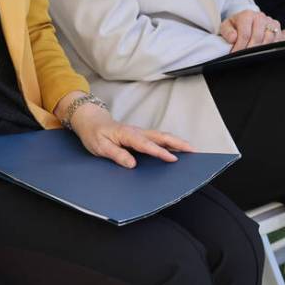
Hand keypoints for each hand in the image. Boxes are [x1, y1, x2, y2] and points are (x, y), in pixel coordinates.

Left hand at [67, 100, 193, 167]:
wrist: (91, 120)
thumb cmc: (94, 134)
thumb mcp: (100, 146)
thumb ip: (116, 154)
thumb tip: (132, 164)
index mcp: (127, 134)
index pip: (146, 145)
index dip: (160, 152)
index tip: (172, 158)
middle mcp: (136, 132)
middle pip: (160, 136)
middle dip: (177, 143)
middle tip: (193, 150)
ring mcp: (140, 133)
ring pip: (161, 137)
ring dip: (176, 142)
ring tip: (191, 151)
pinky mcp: (140, 136)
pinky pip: (157, 139)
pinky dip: (169, 143)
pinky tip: (177, 150)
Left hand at [219, 10, 282, 51]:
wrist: (247, 24)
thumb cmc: (235, 27)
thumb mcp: (226, 27)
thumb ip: (227, 32)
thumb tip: (233, 38)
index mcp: (247, 15)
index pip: (245, 34)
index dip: (240, 47)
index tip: (235, 54)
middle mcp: (260, 16)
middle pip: (257, 37)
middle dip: (249, 50)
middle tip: (242, 58)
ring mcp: (271, 22)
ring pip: (268, 40)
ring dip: (259, 50)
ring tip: (250, 56)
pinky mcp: (278, 29)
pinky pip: (276, 41)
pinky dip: (268, 49)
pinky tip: (259, 52)